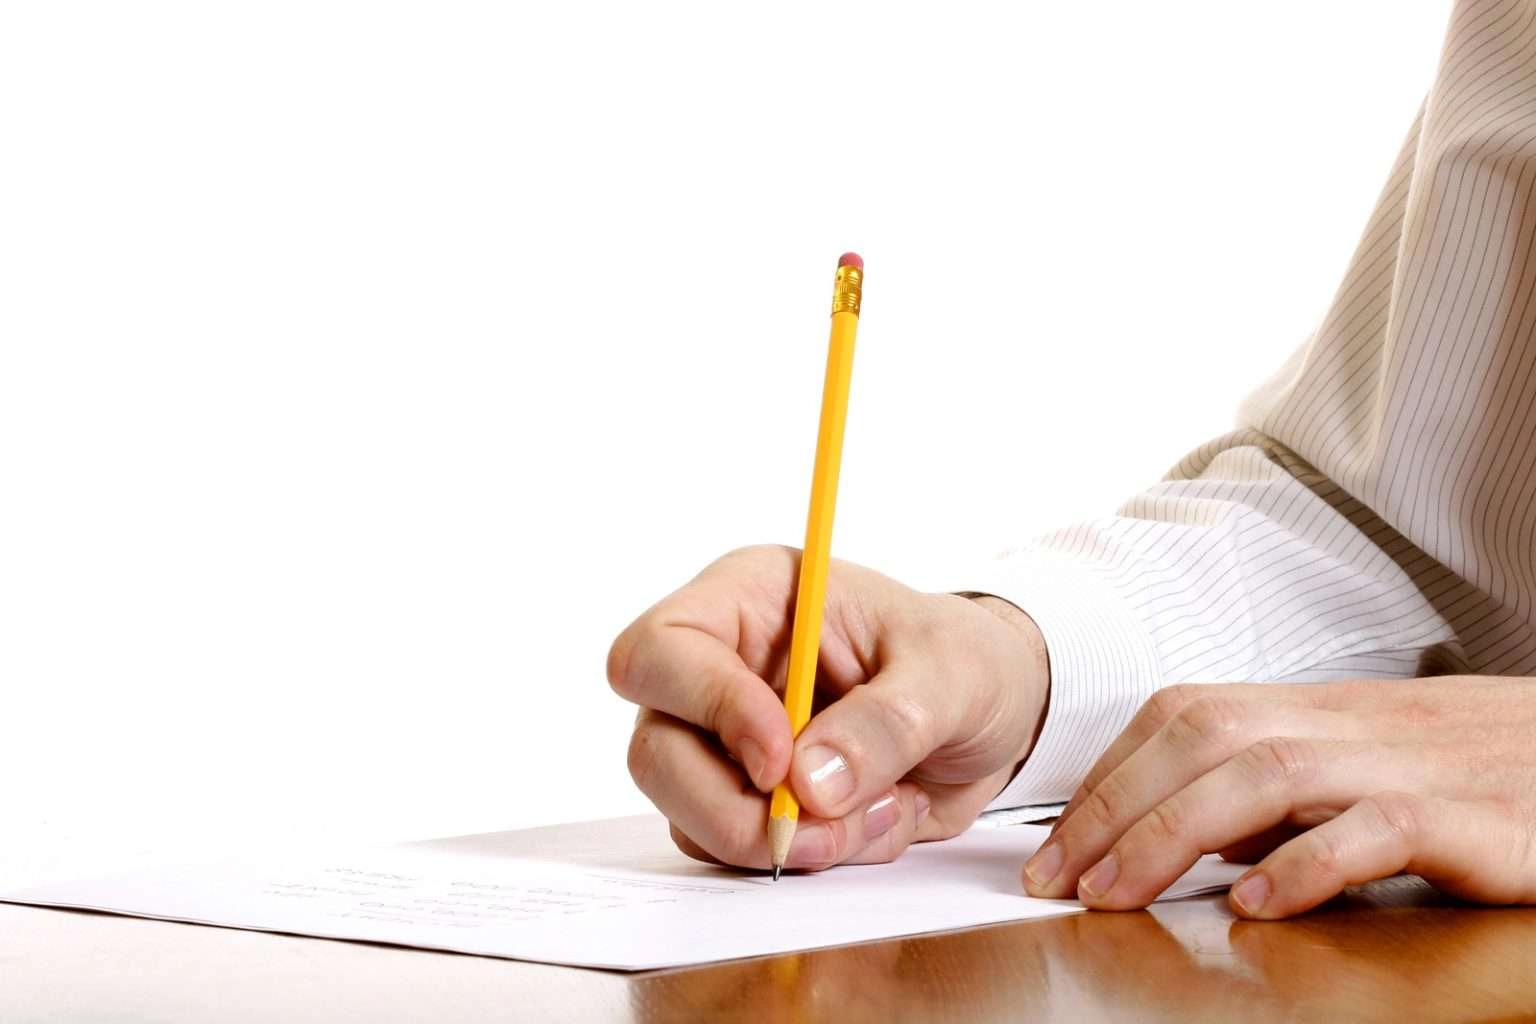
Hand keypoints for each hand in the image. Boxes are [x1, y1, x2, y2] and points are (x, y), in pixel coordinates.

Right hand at [607, 545, 1048, 871]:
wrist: (1001, 715)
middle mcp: (723, 669)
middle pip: (655, 751)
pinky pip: (741, 852)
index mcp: (751, 600)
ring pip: (690, 815)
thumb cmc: (967, 660)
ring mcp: (728, 742)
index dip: (707, 707)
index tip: (779, 758)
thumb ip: (885, 721)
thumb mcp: (950, 673)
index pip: (663, 649)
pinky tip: (872, 821)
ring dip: (787, 840)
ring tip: (881, 809)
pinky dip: (812, 857)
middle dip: (736, 808)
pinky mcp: (751, 799)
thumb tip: (808, 782)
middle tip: (825, 825)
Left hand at [1021, 677, 1535, 917]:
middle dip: (1113, 807)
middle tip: (1057, 880)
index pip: (1181, 717)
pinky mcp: (1470, 814)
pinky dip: (1308, 862)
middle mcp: (1346, 723)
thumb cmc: (1470, 769)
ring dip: (1174, 833)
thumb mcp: (1356, 768)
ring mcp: (1405, 762)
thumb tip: (1190, 836)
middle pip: (1203, 736)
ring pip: (1268, 770)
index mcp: (1312, 707)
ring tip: (1117, 894)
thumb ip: (1274, 794)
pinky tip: (1256, 905)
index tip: (1052, 846)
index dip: (1105, 776)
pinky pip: (1378, 826)